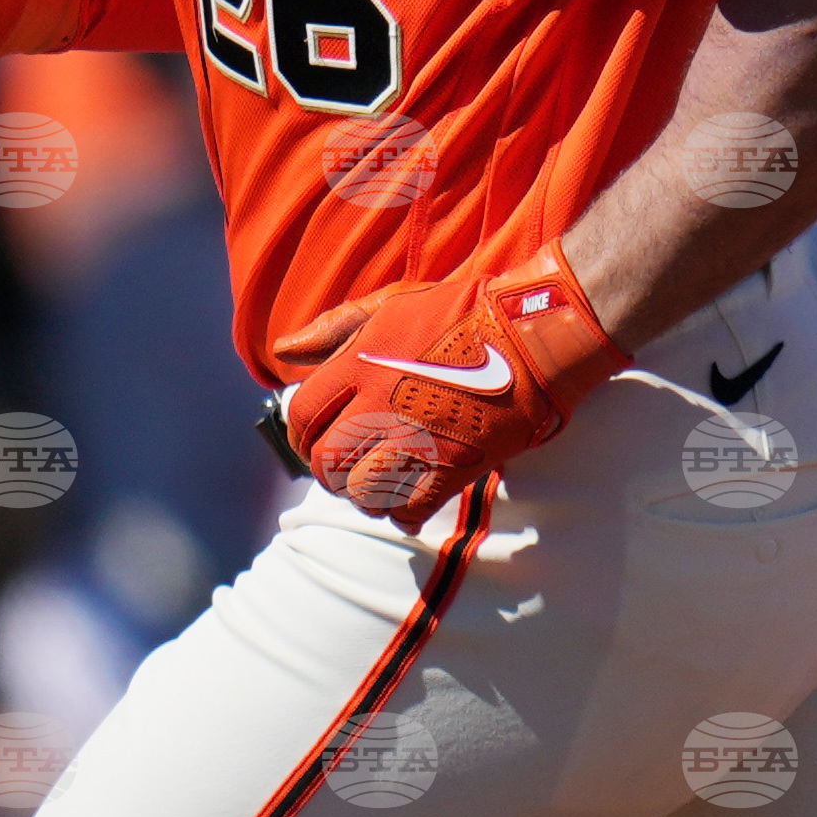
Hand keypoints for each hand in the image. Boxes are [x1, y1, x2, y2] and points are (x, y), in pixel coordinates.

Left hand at [272, 243, 617, 525]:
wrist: (534, 333)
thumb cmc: (463, 312)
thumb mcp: (393, 303)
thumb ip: (335, 328)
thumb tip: (282, 350)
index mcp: (360, 364)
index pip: (301, 417)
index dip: (300, 436)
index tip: (315, 439)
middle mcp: (381, 405)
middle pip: (326, 463)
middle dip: (329, 472)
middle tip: (347, 467)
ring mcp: (418, 439)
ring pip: (363, 493)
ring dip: (365, 494)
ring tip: (380, 483)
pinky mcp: (455, 465)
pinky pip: (409, 510)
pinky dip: (403, 513)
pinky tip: (411, 500)